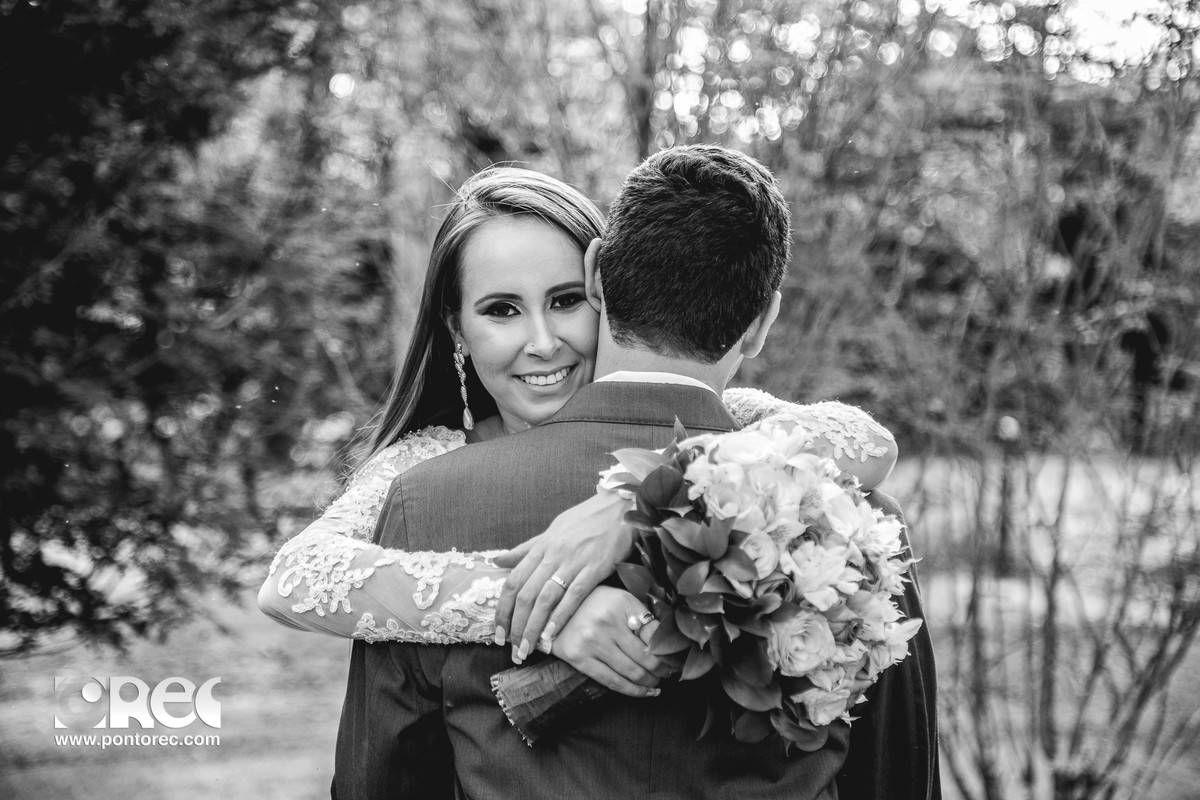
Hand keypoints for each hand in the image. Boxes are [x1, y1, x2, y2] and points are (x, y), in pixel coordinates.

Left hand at [492, 490, 632, 662]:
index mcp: (541, 547)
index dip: (503, 609)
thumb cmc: (586, 519)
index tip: (498, 631)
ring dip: (534, 628)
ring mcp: (573, 562)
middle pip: (526, 595)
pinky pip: (573, 596)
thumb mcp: (553, 530)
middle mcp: (553, 555)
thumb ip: (527, 549)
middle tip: (512, 650)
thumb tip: (498, 560)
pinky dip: (560, 617)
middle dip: (515, 626)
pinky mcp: (595, 568)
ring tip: (528, 650)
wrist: (620, 507)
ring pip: (545, 599)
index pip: (513, 582)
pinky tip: (552, 635)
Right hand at [548, 586, 670, 697]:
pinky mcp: (579, 658)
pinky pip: (613, 682)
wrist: (550, 609)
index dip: (669, 650)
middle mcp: (607, 622)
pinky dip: (634, 691)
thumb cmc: (592, 602)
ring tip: (659, 683)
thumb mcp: (618, 597)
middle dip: (663, 670)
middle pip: (647, 656)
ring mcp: (592, 642)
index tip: (676, 658)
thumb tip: (668, 639)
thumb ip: (640, 613)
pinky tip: (647, 693)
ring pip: (632, 672)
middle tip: (670, 674)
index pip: (655, 633)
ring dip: (651, 682)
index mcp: (622, 602)